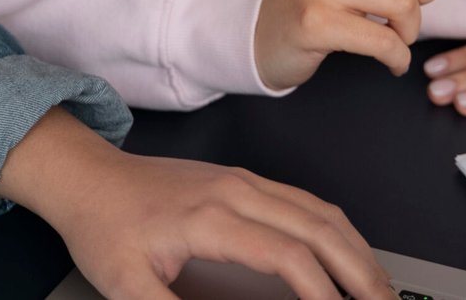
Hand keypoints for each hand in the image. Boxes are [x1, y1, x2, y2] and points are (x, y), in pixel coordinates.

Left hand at [0, 110, 392, 299]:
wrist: (88, 177)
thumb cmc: (103, 225)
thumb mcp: (125, 285)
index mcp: (211, 216)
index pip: (287, 255)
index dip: (322, 292)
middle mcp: (236, 190)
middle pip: (319, 227)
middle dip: (359, 271)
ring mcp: (244, 181)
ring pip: (319, 210)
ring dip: (356, 248)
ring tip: (377, 286)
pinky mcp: (244, 180)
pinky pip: (306, 200)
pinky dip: (337, 228)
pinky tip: (347, 249)